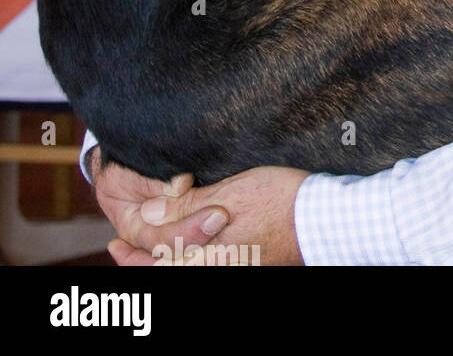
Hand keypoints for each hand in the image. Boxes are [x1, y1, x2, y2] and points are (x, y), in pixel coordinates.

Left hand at [89, 146, 307, 265]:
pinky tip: (190, 243)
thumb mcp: (230, 196)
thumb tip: (148, 212)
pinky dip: (187, 257)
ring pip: (186, 266)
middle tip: (119, 250)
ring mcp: (234, 266)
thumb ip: (187, 207)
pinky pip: (206, 263)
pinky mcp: (249, 261)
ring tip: (148, 247)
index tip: (114, 244)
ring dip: (163, 259)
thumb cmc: (280, 202)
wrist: (324, 218)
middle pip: (169, 269)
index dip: (133, 252)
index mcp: (206, 256)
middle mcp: (217, 267)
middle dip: (142, 261)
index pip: (157, 259)